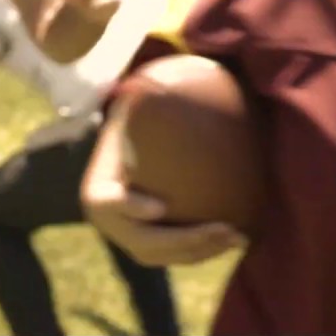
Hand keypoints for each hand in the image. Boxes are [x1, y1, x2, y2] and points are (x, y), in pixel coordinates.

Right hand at [80, 103, 245, 265]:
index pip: (110, 203)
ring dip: (200, 251)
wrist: (125, 159)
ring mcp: (128, 241)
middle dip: (184, 241)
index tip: (160, 205)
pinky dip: (203, 251)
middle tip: (223, 227)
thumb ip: (140, 98)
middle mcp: (109, 225)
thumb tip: (155, 78)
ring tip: (237, 236)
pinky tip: (236, 237)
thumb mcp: (130, 111)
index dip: (131, 207)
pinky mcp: (149, 249)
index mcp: (98, 192)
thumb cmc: (132, 130)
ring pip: (162, 256)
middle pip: (143, 242)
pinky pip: (175, 257)